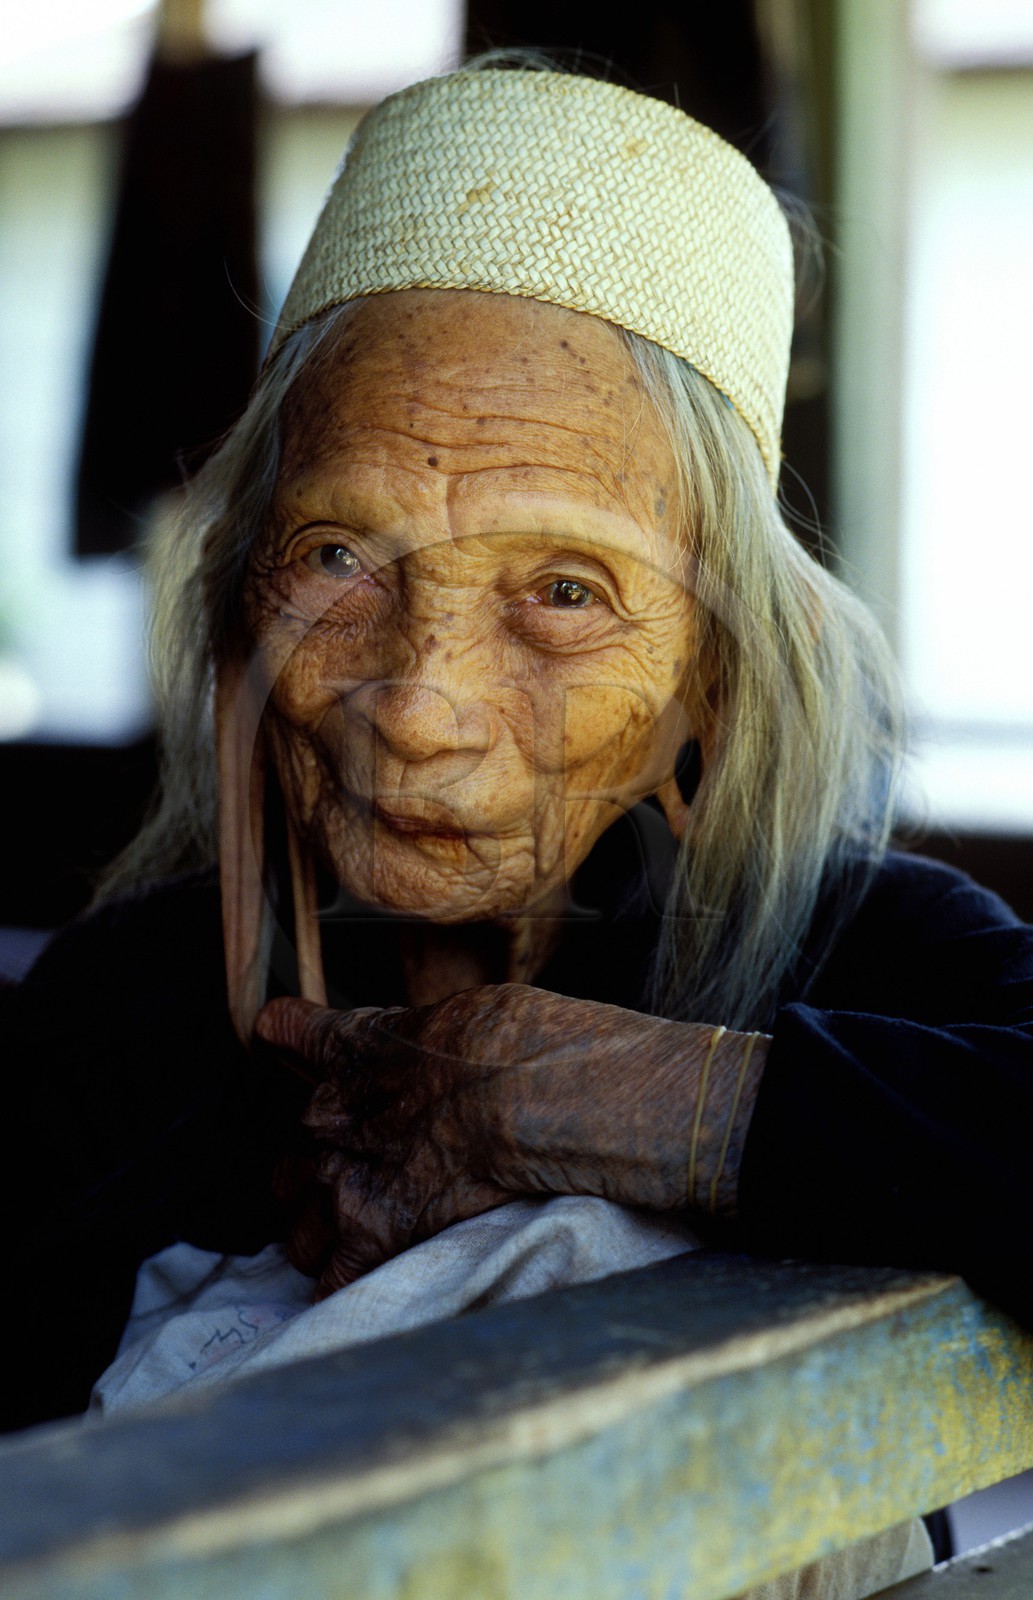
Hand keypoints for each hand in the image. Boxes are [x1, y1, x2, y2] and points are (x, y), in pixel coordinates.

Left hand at [255, 984, 767, 1295]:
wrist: (534, 1093)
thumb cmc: (517, 1041)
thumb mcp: (459, 1013)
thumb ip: (417, 1039)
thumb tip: (424, 1043)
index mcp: (350, 1049)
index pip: (284, 1032)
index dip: (287, 1040)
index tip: (283, 1042)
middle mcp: (329, 1118)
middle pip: (288, 1152)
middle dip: (313, 1170)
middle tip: (357, 1174)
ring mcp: (343, 1182)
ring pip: (297, 1227)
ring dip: (322, 1234)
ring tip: (363, 1242)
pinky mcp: (372, 1239)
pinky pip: (331, 1282)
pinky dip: (344, 1284)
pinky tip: (370, 1279)